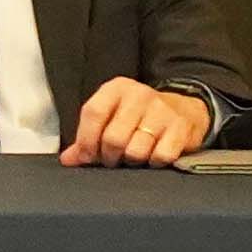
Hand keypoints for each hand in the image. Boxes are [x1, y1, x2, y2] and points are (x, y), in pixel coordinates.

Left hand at [61, 78, 215, 167]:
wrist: (183, 110)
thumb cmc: (139, 117)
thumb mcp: (111, 118)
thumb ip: (87, 139)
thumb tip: (68, 159)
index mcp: (116, 89)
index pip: (93, 113)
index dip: (86, 140)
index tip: (87, 156)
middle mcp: (139, 95)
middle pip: (114, 138)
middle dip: (110, 157)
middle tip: (114, 159)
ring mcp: (162, 110)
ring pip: (136, 151)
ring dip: (132, 161)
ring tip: (135, 156)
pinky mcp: (180, 127)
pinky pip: (160, 156)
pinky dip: (155, 163)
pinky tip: (154, 155)